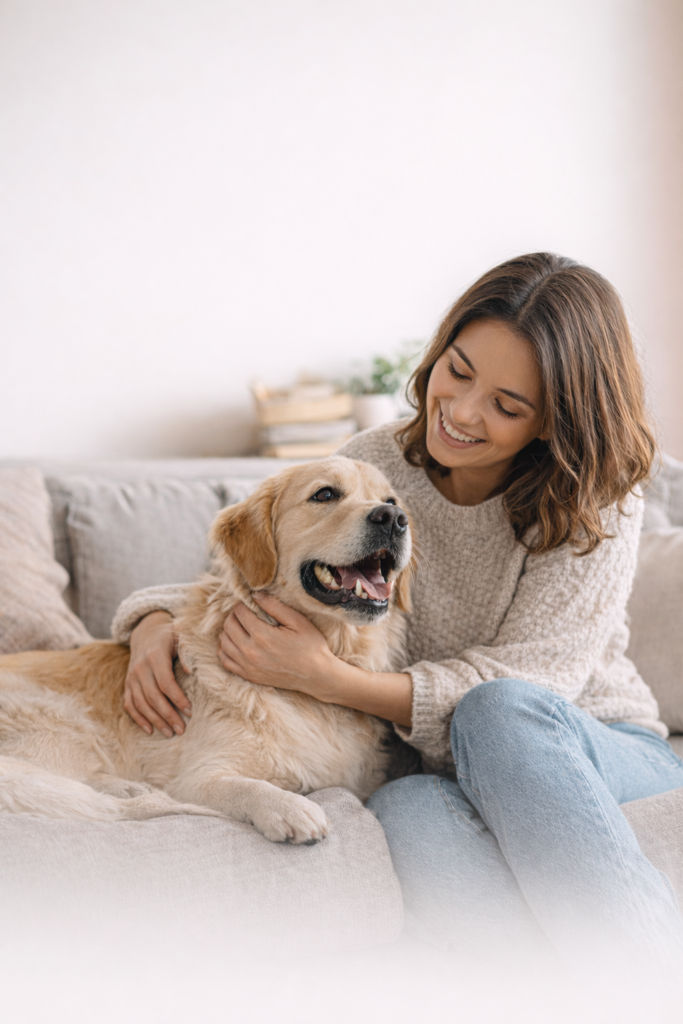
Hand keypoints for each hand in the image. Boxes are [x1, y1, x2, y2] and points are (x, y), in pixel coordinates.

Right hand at [124, 611, 191, 736]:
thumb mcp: (180, 635)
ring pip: (140, 703)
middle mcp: (140, 668)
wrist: (145, 631)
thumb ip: (186, 651)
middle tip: (181, 729)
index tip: (190, 711)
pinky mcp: (127, 683)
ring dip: (154, 720)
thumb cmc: (168, 635)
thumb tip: (190, 671)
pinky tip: (149, 730)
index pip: (166, 682)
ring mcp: (131, 676)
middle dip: (168, 715)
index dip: (177, 698)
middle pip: (153, 696)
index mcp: (155, 656)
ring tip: (169, 733)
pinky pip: (129, 704)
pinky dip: (138, 718)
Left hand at [218, 594, 335, 698]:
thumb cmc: (311, 646)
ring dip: (228, 631)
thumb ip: (275, 606)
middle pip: (228, 626)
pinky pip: (226, 661)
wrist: (316, 675)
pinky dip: (225, 650)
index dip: (242, 603)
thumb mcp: (297, 621)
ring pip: (224, 643)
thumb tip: (256, 595)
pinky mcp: (249, 676)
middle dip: (234, 615)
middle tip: (245, 612)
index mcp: (263, 636)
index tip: (249, 601)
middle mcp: (251, 652)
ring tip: (241, 626)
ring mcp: (248, 666)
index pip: (240, 612)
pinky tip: (236, 643)